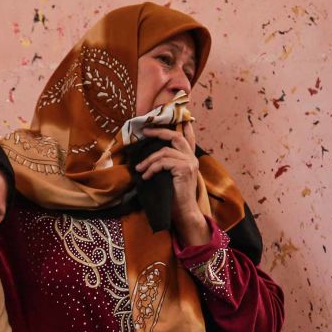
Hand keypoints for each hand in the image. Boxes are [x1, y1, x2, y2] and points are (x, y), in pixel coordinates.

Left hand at [137, 123, 210, 246]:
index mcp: (190, 158)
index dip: (180, 126)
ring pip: (164, 152)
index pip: (187, 137)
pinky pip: (163, 162)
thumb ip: (167, 164)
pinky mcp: (184, 169)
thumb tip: (150, 155)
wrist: (183, 212)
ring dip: (148, 160)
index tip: (169, 119)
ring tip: (139, 169)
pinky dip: (152, 168)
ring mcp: (190, 163)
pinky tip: (146, 176)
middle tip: (145, 131)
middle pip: (175, 137)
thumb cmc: (174, 196)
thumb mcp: (170, 176)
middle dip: (159, 132)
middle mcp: (192, 158)